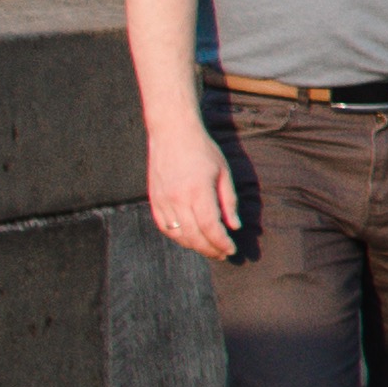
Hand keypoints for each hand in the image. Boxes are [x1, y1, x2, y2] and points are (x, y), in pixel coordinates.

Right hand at [146, 131, 247, 264]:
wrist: (172, 133)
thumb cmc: (202, 150)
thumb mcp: (223, 172)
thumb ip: (229, 201)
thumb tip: (234, 227)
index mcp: (197, 191)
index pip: (209, 227)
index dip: (221, 242)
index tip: (231, 249)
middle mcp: (177, 199)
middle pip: (193, 236)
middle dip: (209, 249)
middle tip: (223, 254)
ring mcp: (162, 200)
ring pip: (177, 234)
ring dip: (194, 246)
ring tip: (209, 248)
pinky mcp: (153, 200)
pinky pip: (164, 226)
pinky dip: (178, 237)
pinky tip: (190, 238)